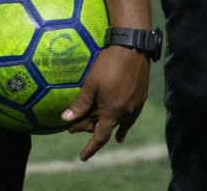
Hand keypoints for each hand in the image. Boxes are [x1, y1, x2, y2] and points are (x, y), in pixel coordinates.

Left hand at [62, 46, 148, 161]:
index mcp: (112, 112)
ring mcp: (135, 107)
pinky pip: (129, 117)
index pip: (100, 137)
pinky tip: (121, 132)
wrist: (133, 49)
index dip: (90, 148)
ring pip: (118, 122)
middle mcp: (126, 114)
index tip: (82, 157)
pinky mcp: (141, 99)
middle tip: (74, 126)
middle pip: (106, 127)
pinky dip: (122, 124)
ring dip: (104, 124)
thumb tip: (65, 120)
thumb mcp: (91, 84)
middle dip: (89, 128)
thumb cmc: (109, 65)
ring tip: (92, 127)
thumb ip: (80, 104)